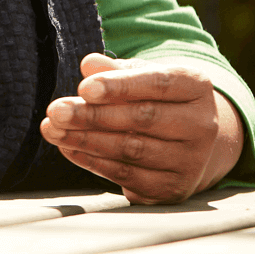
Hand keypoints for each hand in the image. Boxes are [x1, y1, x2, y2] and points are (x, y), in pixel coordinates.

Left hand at [39, 53, 245, 203]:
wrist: (191, 143)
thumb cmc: (158, 99)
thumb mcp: (142, 76)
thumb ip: (116, 70)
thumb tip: (89, 65)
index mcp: (197, 87)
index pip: (158, 83)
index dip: (120, 86)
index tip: (84, 87)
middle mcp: (201, 125)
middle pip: (142, 118)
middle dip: (93, 115)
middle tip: (56, 110)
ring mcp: (190, 161)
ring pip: (131, 150)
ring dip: (86, 139)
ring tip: (53, 129)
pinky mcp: (172, 188)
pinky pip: (126, 175)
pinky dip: (92, 161)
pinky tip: (68, 148)